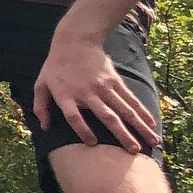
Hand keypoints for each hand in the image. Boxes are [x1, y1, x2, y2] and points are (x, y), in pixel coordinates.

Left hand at [33, 28, 161, 153]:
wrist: (75, 41)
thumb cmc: (56, 67)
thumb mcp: (41, 84)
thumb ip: (40, 106)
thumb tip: (43, 128)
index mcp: (66, 95)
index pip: (74, 117)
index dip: (82, 130)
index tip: (92, 144)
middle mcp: (87, 92)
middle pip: (107, 116)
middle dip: (122, 134)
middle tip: (134, 151)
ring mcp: (104, 86)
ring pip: (124, 109)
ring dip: (139, 126)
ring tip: (152, 141)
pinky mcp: (115, 81)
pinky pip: (130, 98)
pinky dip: (142, 111)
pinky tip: (152, 123)